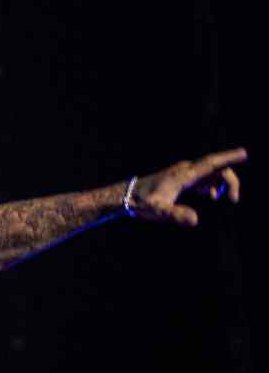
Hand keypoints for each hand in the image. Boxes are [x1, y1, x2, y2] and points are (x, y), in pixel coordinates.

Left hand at [130, 148, 246, 226]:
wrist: (127, 196)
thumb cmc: (141, 202)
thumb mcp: (158, 210)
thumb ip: (176, 214)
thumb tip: (195, 220)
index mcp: (183, 175)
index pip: (210, 164)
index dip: (228, 158)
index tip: (244, 153)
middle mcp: (185, 171)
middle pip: (215, 168)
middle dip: (229, 180)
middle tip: (234, 199)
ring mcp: (183, 174)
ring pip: (210, 173)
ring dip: (221, 184)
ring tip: (226, 199)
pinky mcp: (180, 179)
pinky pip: (203, 178)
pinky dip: (211, 186)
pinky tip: (211, 196)